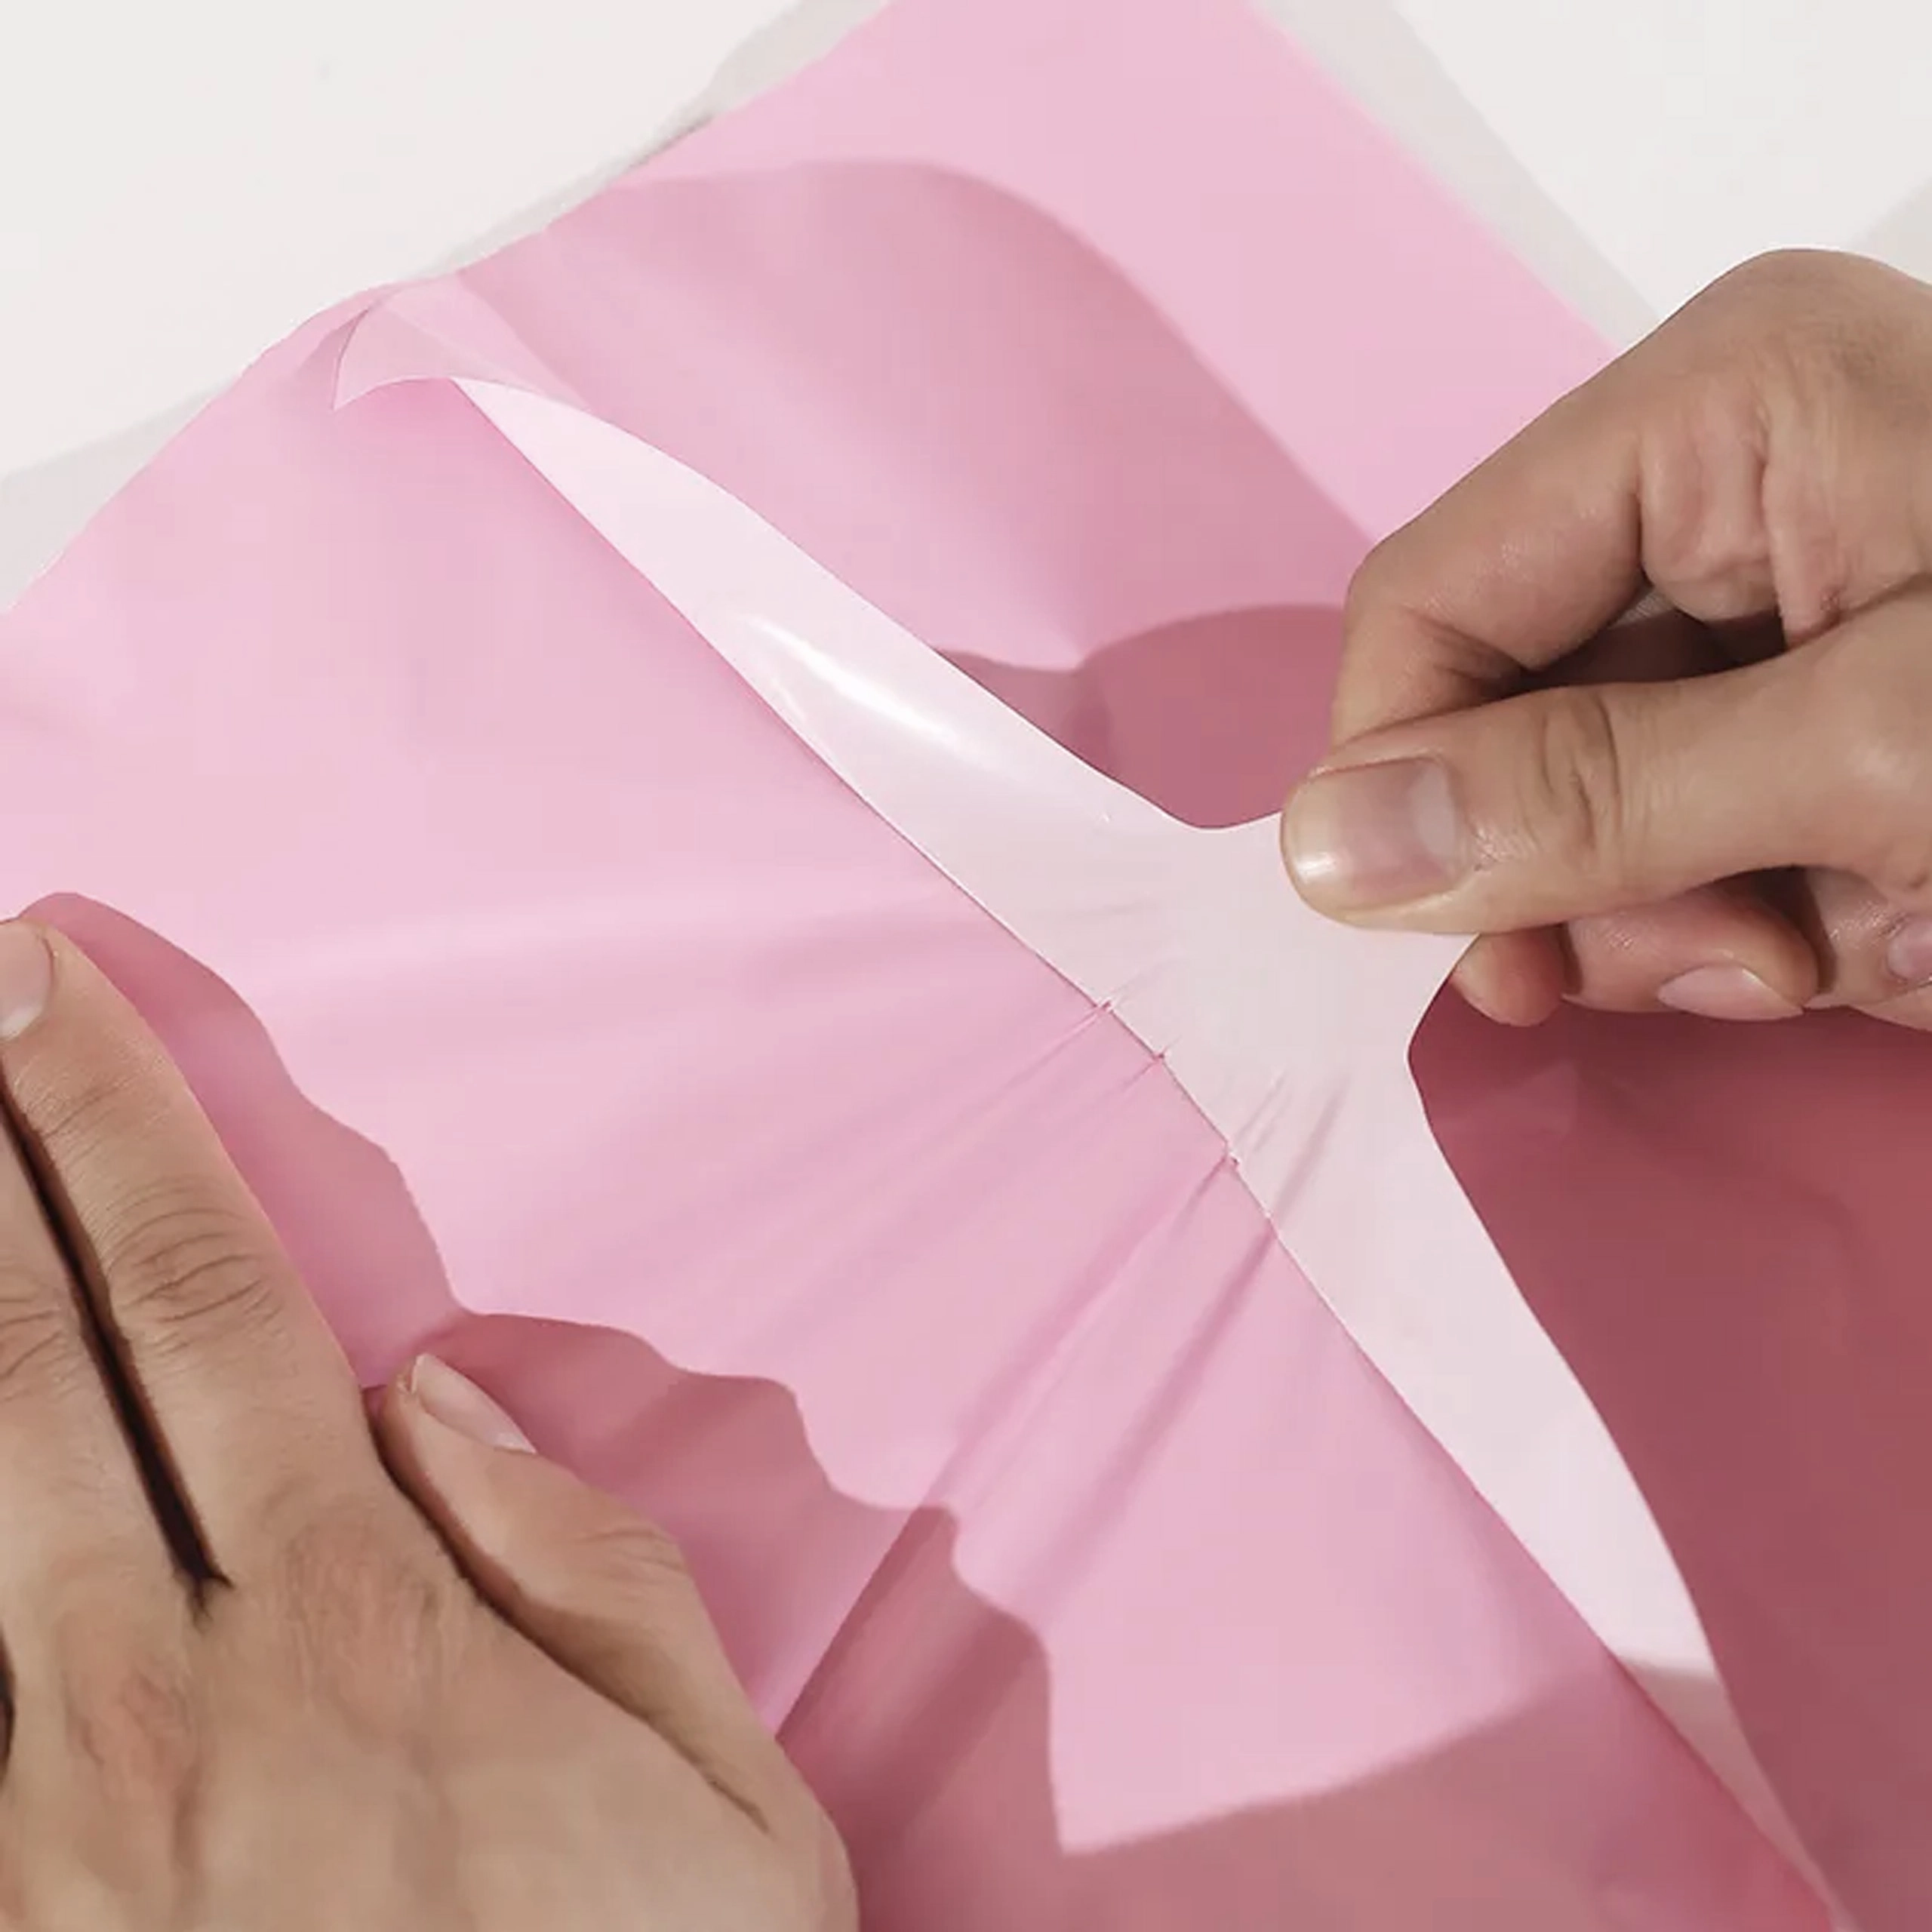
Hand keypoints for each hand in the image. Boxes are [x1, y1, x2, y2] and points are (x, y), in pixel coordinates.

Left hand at [0, 924, 853, 1929]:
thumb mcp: (720, 1807)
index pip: (216, 1307)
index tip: (59, 991)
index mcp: (362, 1628)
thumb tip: (442, 1400)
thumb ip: (590, 1573)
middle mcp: (164, 1696)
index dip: (122, 1129)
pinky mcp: (10, 1917)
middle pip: (36, 1361)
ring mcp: (49, 1826)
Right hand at [1282, 250, 1931, 1029]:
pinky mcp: (1823, 703)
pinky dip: (1785, 924)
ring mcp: (1779, 601)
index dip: (1418, 786)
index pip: (1429, 602)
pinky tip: (1906, 929)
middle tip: (1756, 957)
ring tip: (1875, 940)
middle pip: (1512, 723)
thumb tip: (1322, 849)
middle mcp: (1727, 485)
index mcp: (1724, 410)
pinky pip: (1702, 842)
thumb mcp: (1890, 748)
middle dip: (1611, 882)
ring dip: (1705, 924)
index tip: (1494, 948)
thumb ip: (1595, 794)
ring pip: (1598, 812)